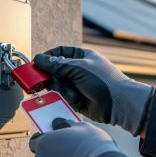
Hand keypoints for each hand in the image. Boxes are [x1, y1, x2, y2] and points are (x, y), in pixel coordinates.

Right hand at [34, 46, 152, 135]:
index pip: (59, 53)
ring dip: (62, 90)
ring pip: (58, 85)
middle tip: (47, 82)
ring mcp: (78, 84)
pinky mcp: (77, 99)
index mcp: (82, 57)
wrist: (118, 104)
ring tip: (72, 93)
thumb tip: (38, 58)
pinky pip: (64, 97)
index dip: (47, 58)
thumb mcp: (78, 68)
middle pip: (56, 71)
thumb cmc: (103, 81)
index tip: (37, 64)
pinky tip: (77, 100)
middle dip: (53, 78)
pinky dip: (68, 99)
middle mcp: (79, 70)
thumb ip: (57, 64)